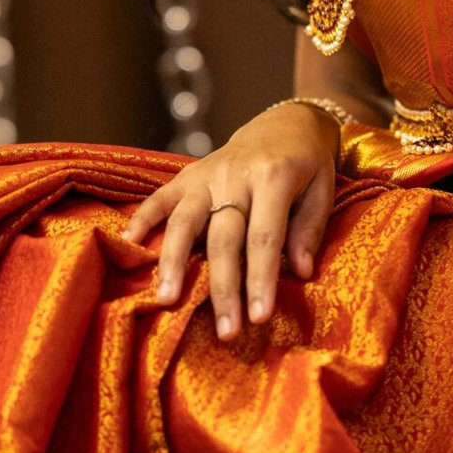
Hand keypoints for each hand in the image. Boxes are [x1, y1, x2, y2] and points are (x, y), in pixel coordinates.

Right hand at [126, 101, 338, 338]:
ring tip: (166, 299)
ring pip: (184, 221)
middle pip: (223, 238)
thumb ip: (309, 230)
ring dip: (174, 262)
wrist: (285, 122)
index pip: (264, 237)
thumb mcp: (323, 190)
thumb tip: (300, 273)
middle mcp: (235, 175)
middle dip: (224, 288)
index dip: (261, 279)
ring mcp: (207, 174)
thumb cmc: (308, 164)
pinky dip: (142, 218)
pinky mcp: (187, 175)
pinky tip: (129, 245)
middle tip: (225, 331)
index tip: (259, 317)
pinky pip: (160, 197)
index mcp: (273, 177)